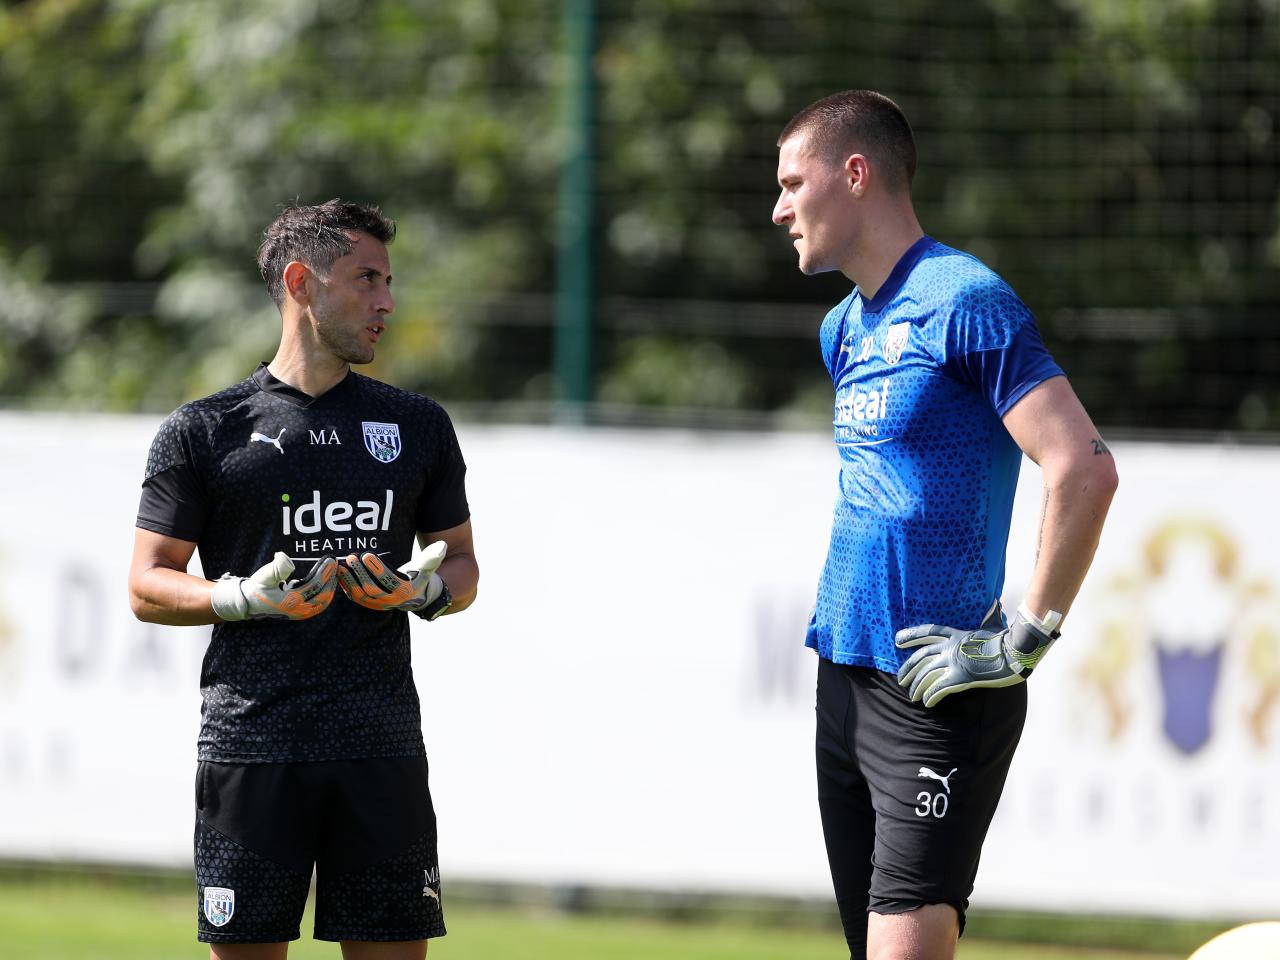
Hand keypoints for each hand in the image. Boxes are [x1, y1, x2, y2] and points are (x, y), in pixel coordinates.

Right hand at [210, 553, 337, 620]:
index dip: (324, 572)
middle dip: (331, 579)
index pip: (314, 586)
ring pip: (323, 602)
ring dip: (330, 587)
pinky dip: (325, 594)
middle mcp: (297, 610)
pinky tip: (327, 583)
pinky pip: (318, 605)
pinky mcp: (301, 613)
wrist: (250, 602)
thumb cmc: (257, 587)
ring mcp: (300, 613)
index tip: (331, 560)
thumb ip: (276, 568)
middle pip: (323, 595)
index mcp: (290, 601)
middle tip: (335, 564)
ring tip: (333, 572)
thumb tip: (283, 557)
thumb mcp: (264, 575)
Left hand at [337, 540, 446, 612]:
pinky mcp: (369, 603)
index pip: (389, 581)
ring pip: (361, 595)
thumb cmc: (421, 576)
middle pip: (372, 589)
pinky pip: (355, 597)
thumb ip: (433, 557)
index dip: (377, 569)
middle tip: (351, 557)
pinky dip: (346, 586)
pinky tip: (339, 574)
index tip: (367, 554)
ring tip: (342, 564)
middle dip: (360, 573)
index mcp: (405, 592)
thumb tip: (442, 545)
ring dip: (349, 580)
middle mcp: (391, 602)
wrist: (417, 596)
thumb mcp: (427, 567)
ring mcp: (378, 604)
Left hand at [895, 604, 1060, 706]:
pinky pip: (939, 689)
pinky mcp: (961, 677)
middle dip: (908, 669)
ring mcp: (954, 662)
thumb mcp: (993, 624)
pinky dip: (931, 696)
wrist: (1016, 652)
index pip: (927, 632)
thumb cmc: (1007, 639)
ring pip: (926, 675)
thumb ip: (988, 616)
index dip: (910, 636)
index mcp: (955, 633)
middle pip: (921, 657)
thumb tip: (995, 603)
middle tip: (900, 680)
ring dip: (917, 687)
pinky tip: (926, 702)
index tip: (896, 640)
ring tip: (912, 696)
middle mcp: (950, 647)